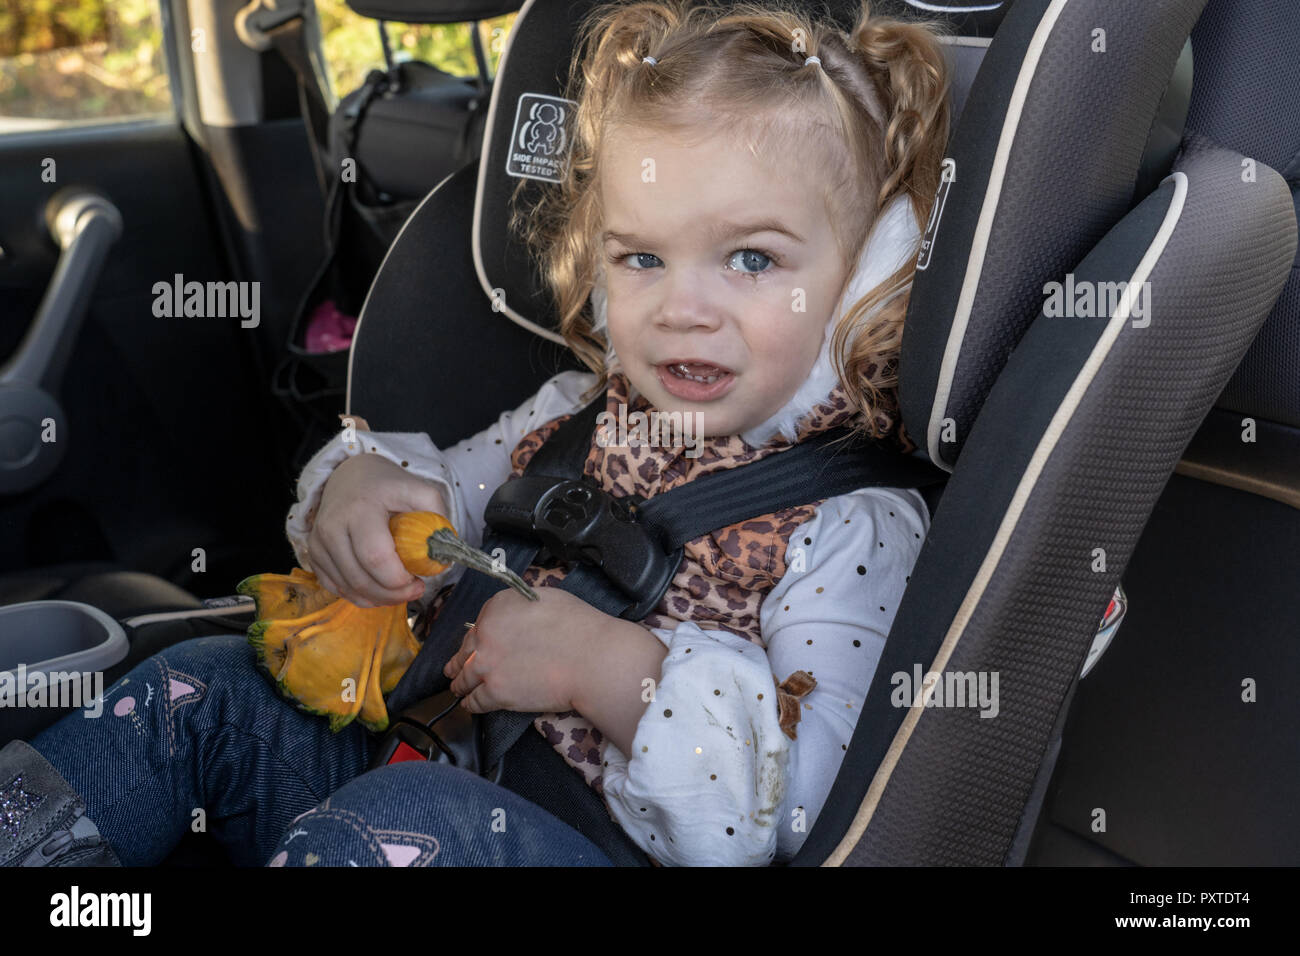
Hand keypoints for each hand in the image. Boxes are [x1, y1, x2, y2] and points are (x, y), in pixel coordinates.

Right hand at [308, 453, 448, 606]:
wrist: (351, 475)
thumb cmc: (389, 487)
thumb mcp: (419, 491)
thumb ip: (436, 518)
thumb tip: (441, 556)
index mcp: (360, 509)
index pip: (376, 558)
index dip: (399, 579)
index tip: (419, 580)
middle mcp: (332, 527)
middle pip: (361, 579)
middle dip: (393, 595)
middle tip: (415, 590)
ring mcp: (318, 542)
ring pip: (348, 588)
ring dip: (378, 599)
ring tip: (400, 591)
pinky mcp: (313, 555)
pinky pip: (335, 588)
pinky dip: (360, 596)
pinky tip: (379, 590)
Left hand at [444, 587, 602, 714]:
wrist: (591, 659)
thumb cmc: (578, 626)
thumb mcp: (546, 597)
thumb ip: (520, 604)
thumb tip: (516, 614)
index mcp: (497, 607)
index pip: (478, 624)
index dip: (478, 637)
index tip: (476, 645)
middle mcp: (485, 634)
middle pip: (465, 651)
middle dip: (459, 661)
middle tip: (452, 670)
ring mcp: (487, 665)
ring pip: (463, 677)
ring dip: (459, 684)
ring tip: (457, 688)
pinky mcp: (495, 693)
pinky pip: (475, 701)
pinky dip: (471, 704)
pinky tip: (470, 705)